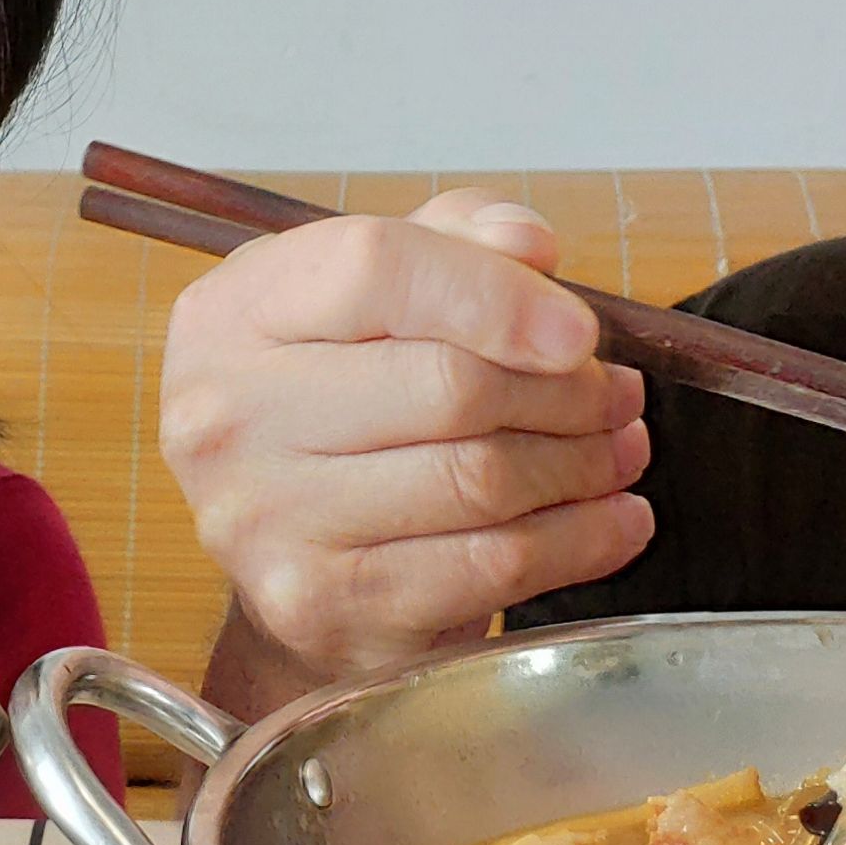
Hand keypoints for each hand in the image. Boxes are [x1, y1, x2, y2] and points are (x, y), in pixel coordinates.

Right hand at [159, 189, 652, 694]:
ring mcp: (265, 518)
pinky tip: (613, 517)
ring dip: (582, 463)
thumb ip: (453, 241)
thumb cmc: (339, 410)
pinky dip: (579, 540)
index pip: (375, 268)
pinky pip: (490, 565)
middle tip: (614, 393)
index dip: (499, 292)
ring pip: (480, 479)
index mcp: (234, 313)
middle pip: (447, 384)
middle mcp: (228, 413)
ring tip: (617, 447)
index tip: (578, 330)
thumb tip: (528, 247)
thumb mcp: (373, 298)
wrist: (278, 559)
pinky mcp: (319, 603)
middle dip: (564, 391)